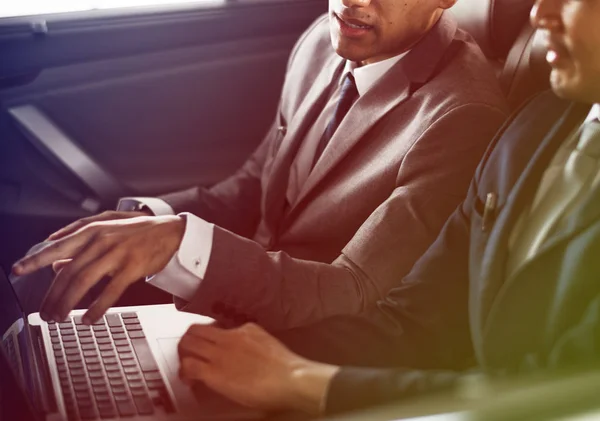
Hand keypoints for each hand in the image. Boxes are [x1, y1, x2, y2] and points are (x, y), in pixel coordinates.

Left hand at [12, 215, 184, 323]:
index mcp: (92, 231)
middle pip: (68, 272)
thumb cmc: (137, 232)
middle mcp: (101, 241)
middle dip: (52, 295)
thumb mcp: (106, 232)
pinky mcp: (132, 267)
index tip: (17, 270)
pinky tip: (88, 318)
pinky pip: (110, 291)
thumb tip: (55, 263)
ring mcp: (117, 254)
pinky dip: (96, 307)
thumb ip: (79, 245)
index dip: (35, 259)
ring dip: (68, 303)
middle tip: (45, 313)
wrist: (170, 232)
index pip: (56, 247)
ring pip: (84, 282)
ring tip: (60, 318)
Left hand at [178, 323, 338, 414]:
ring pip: (187, 344)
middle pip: (195, 330)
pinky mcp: (214, 373)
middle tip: (188, 353)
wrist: (290, 379)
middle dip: (188, 341)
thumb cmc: (286, 368)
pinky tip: (188, 380)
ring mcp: (220, 353)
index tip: (208, 346)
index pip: (216, 326)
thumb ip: (254, 341)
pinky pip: (189, 366)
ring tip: (185, 365)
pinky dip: (184, 372)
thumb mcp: (268, 344)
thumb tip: (249, 349)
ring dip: (183, 354)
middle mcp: (228, 337)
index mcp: (245, 329)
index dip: (208, 337)